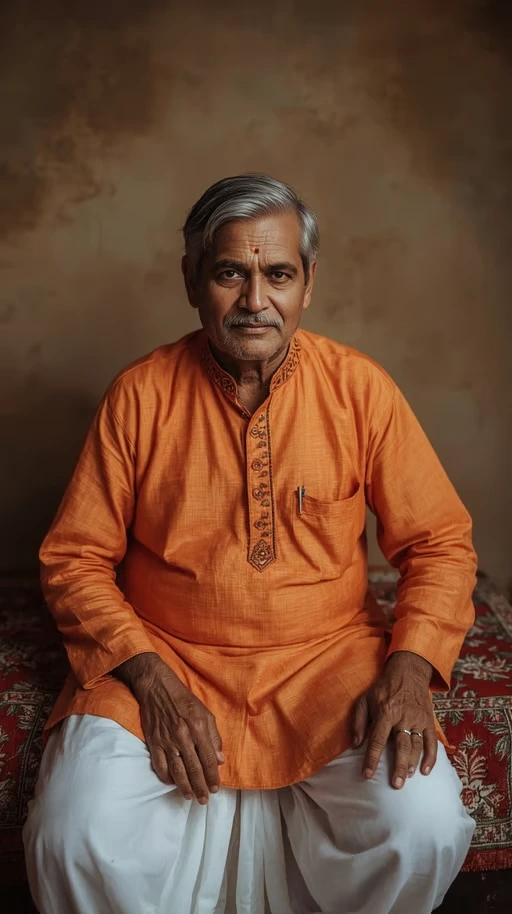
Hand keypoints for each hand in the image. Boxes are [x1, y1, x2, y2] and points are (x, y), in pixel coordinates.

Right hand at [114, 652, 223, 802]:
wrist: (157, 688)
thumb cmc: (184, 699)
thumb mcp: (206, 713)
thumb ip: (214, 737)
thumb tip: (220, 760)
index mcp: (199, 728)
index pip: (209, 758)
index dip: (213, 776)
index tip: (216, 788)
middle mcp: (183, 736)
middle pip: (194, 768)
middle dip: (200, 786)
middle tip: (204, 800)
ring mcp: (167, 740)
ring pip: (177, 770)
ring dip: (184, 786)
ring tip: (190, 796)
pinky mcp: (153, 741)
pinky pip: (159, 764)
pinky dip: (166, 777)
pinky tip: (172, 783)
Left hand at [351, 650, 436, 788]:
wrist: (408, 672)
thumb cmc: (383, 688)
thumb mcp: (365, 700)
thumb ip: (359, 722)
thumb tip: (355, 744)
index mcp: (385, 712)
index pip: (377, 740)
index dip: (372, 759)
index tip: (367, 776)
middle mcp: (403, 717)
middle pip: (401, 746)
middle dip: (398, 766)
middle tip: (396, 785)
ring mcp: (418, 720)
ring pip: (416, 745)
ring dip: (412, 763)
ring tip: (406, 777)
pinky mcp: (428, 720)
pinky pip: (431, 741)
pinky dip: (431, 757)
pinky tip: (426, 771)